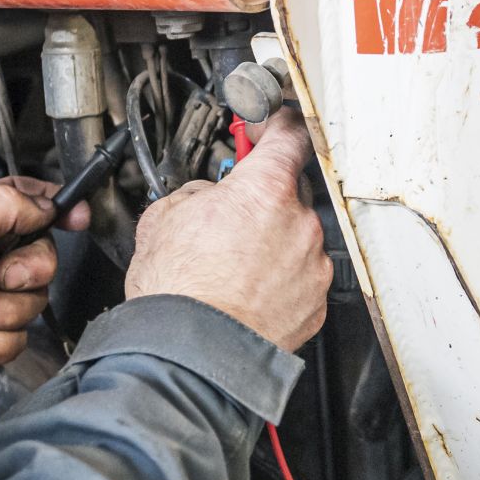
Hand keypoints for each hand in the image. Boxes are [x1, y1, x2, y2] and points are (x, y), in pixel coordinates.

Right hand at [123, 110, 330, 352]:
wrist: (192, 354)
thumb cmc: (178, 292)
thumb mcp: (164, 218)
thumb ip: (198, 193)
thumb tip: (207, 196)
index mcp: (264, 190)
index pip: (289, 135)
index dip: (277, 125)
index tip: (267, 128)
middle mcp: (299, 222)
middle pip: (290, 191)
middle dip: (263, 199)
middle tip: (229, 217)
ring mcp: (312, 265)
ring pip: (296, 237)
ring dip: (272, 242)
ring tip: (231, 266)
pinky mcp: (316, 303)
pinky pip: (301, 277)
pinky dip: (280, 279)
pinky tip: (246, 291)